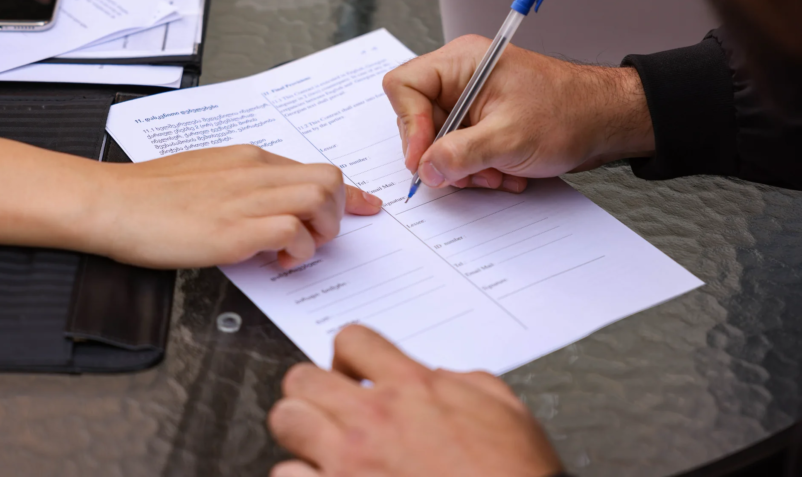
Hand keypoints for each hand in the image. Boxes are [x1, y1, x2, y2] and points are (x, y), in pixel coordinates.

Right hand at [0, 133, 382, 269]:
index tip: (366, 207)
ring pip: (319, 198)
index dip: (348, 193)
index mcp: (249, 159)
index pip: (314, 168)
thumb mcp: (205, 177)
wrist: (109, 202)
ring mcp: (245, 198)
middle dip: (336, 212)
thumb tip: (271, 205)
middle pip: (328, 178)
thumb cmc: (148, 195)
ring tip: (291, 249)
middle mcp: (255, 172)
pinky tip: (271, 259)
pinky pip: (292, 232)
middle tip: (312, 238)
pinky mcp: (233, 229)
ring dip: (318, 230)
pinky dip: (295, 250)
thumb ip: (244, 185)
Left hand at [268, 325, 562, 476]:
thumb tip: (440, 378)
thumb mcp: (507, 411)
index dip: (347, 356)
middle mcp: (374, 419)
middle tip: (330, 412)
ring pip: (286, 421)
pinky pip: (286, 475)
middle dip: (312, 393)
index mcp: (414, 389)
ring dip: (300, 435)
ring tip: (320, 451)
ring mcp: (350, 461)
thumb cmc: (516, 475)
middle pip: (302, 378)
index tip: (352, 375)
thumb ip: (466, 383)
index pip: (353, 339)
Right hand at [382, 35, 654, 193]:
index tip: (423, 157)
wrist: (609, 122)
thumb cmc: (571, 113)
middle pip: (417, 119)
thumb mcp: (510, 138)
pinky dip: (478, 167)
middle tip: (465, 172)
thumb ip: (460, 154)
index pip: (404, 86)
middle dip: (441, 154)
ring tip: (496, 174)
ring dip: (463, 167)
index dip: (408, 125)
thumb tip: (425, 168)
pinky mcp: (482, 121)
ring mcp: (471, 100)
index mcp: (462, 62)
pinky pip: (460, 149)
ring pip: (439, 140)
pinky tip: (505, 172)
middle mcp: (461, 77)